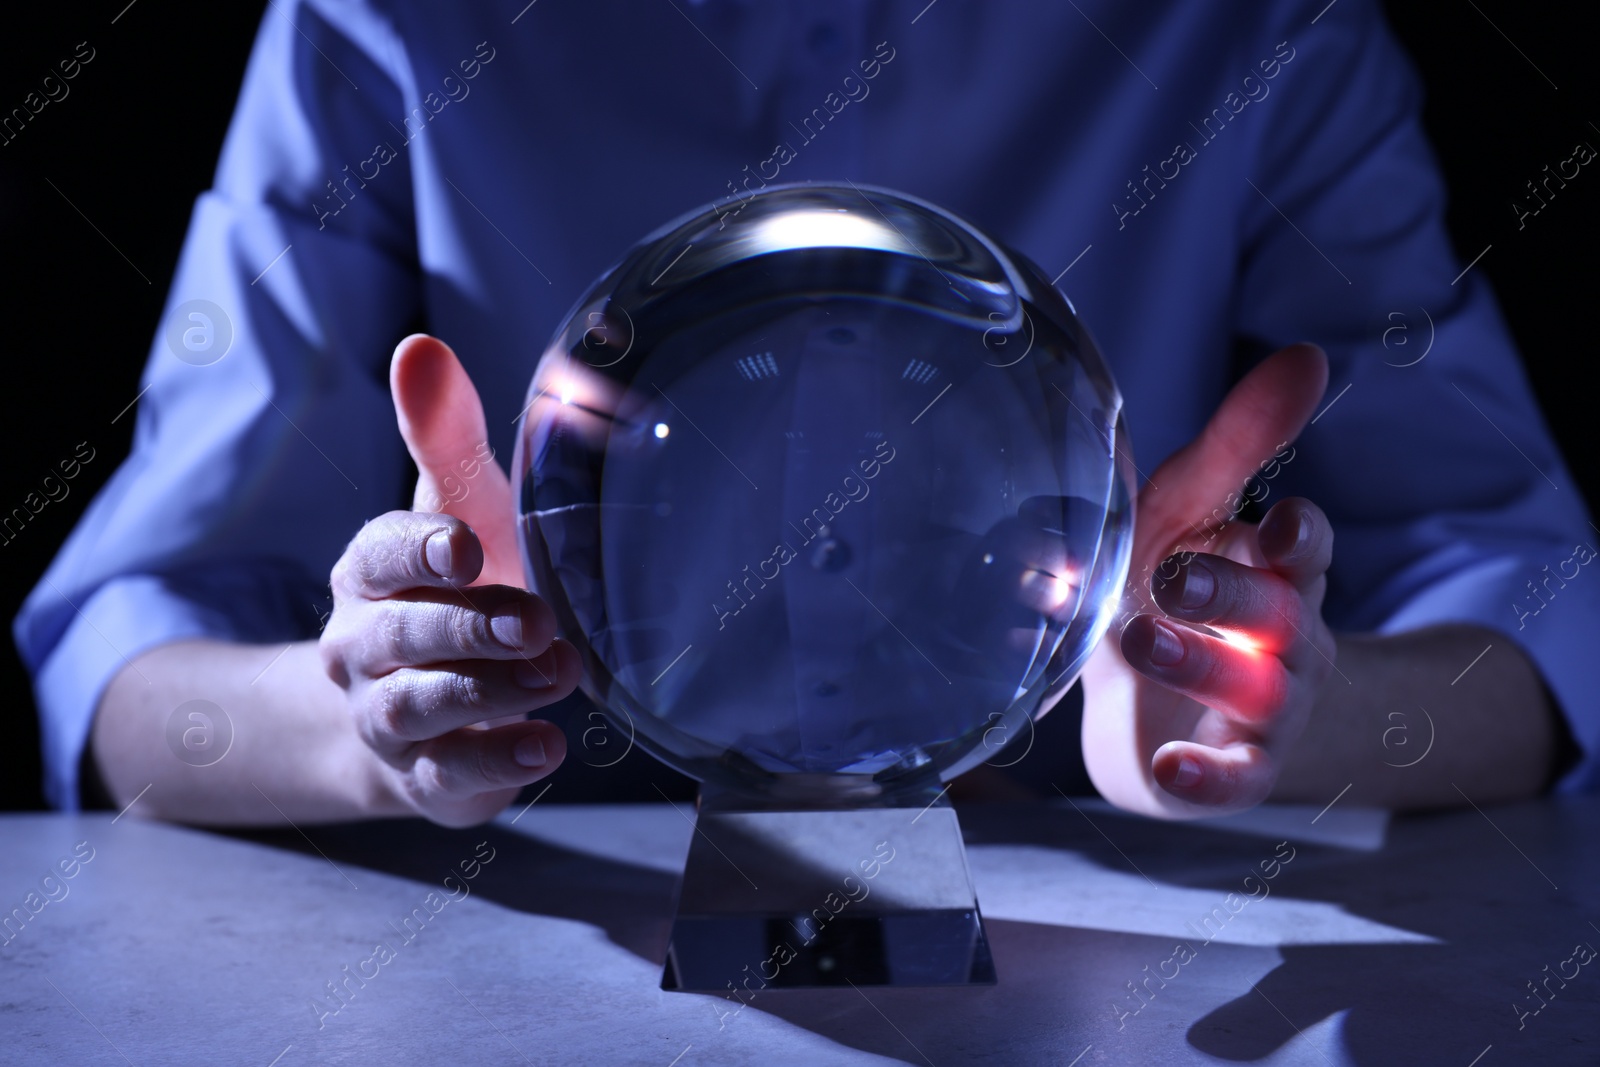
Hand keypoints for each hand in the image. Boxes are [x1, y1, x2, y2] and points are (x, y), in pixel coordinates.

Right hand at [320, 335, 579, 826]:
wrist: (422, 708)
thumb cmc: (454, 586)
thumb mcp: (455, 507)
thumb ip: (442, 435)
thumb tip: (421, 346)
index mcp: (367, 572)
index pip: (376, 554)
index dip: (417, 552)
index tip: (467, 548)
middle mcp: (361, 647)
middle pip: (401, 635)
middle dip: (468, 628)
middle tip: (538, 619)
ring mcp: (387, 718)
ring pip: (419, 708)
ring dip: (489, 691)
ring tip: (558, 672)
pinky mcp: (425, 777)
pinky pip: (448, 776)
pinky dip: (496, 763)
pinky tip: (546, 747)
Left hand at [1080, 344, 1334, 817]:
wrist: (1145, 702)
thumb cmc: (1172, 585)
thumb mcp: (1189, 507)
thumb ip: (1240, 442)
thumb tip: (1311, 354)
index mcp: (1276, 570)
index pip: (1308, 549)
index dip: (1299, 539)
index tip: (1276, 526)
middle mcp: (1284, 639)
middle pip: (1278, 615)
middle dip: (1229, 594)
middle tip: (1168, 577)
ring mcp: (1263, 709)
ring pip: (1254, 690)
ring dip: (1200, 665)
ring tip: (1135, 641)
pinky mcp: (1230, 768)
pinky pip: (1233, 779)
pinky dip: (1205, 778)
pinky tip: (1168, 770)